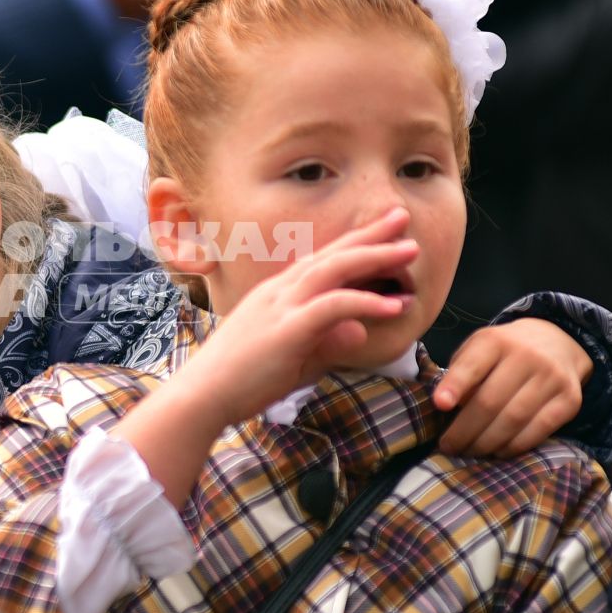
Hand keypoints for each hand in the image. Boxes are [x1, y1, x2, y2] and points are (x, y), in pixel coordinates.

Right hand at [179, 208, 418, 428]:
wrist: (201, 396)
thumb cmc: (242, 380)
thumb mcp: (294, 359)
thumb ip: (327, 343)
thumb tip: (359, 332)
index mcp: (276, 294)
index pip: (322, 260)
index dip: (354, 243)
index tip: (385, 230)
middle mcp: (278, 291)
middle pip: (332, 254)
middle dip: (370, 235)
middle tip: (403, 216)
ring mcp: (281, 307)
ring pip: (334, 270)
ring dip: (375, 257)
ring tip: (410, 250)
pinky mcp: (286, 330)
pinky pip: (332, 307)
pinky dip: (364, 302)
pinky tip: (393, 305)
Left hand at [435, 317, 590, 457]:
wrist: (558, 342)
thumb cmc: (505, 352)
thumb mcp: (480, 349)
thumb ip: (462, 373)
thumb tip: (446, 408)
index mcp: (496, 340)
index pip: (472, 364)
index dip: (455, 385)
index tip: (440, 405)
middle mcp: (527, 356)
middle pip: (490, 400)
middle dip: (465, 430)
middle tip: (449, 446)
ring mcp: (552, 378)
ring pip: (514, 419)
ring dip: (487, 442)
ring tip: (470, 451)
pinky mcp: (570, 400)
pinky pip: (538, 430)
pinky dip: (514, 446)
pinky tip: (498, 451)